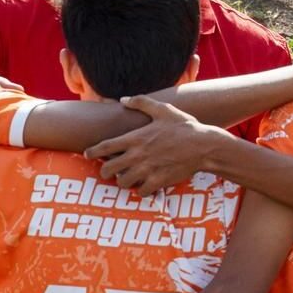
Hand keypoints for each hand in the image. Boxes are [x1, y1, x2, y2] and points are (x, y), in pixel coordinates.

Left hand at [84, 95, 235, 195]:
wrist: (204, 146)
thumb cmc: (184, 126)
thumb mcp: (163, 110)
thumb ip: (141, 102)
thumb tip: (123, 99)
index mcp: (136, 137)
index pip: (105, 147)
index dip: (92, 151)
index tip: (87, 154)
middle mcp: (138, 155)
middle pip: (108, 169)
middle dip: (105, 171)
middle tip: (108, 171)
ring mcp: (148, 170)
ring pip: (122, 183)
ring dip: (123, 181)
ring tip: (127, 178)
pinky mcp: (159, 182)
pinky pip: (141, 192)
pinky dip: (141, 191)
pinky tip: (144, 186)